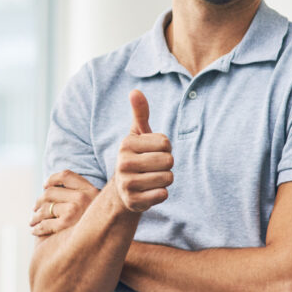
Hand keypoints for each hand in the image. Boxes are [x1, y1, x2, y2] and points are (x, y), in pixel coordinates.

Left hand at [30, 170, 99, 236]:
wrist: (111, 244)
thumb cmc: (102, 226)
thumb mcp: (98, 205)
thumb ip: (82, 196)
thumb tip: (55, 190)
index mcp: (90, 189)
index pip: (65, 175)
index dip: (51, 179)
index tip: (45, 186)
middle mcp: (82, 197)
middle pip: (50, 192)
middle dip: (39, 201)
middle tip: (35, 208)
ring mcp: (74, 210)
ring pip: (46, 208)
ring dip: (36, 215)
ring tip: (32, 220)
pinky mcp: (66, 224)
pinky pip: (45, 224)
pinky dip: (37, 227)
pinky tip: (35, 230)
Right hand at [113, 89, 172, 211]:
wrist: (123, 191)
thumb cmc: (136, 156)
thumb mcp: (137, 134)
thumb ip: (140, 113)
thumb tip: (135, 91)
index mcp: (126, 144)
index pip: (165, 143)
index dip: (165, 148)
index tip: (153, 152)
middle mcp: (124, 163)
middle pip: (168, 161)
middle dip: (167, 164)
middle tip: (154, 167)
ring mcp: (128, 183)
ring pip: (168, 178)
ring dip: (165, 179)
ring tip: (152, 178)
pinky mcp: (134, 201)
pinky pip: (163, 194)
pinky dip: (162, 193)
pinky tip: (150, 191)